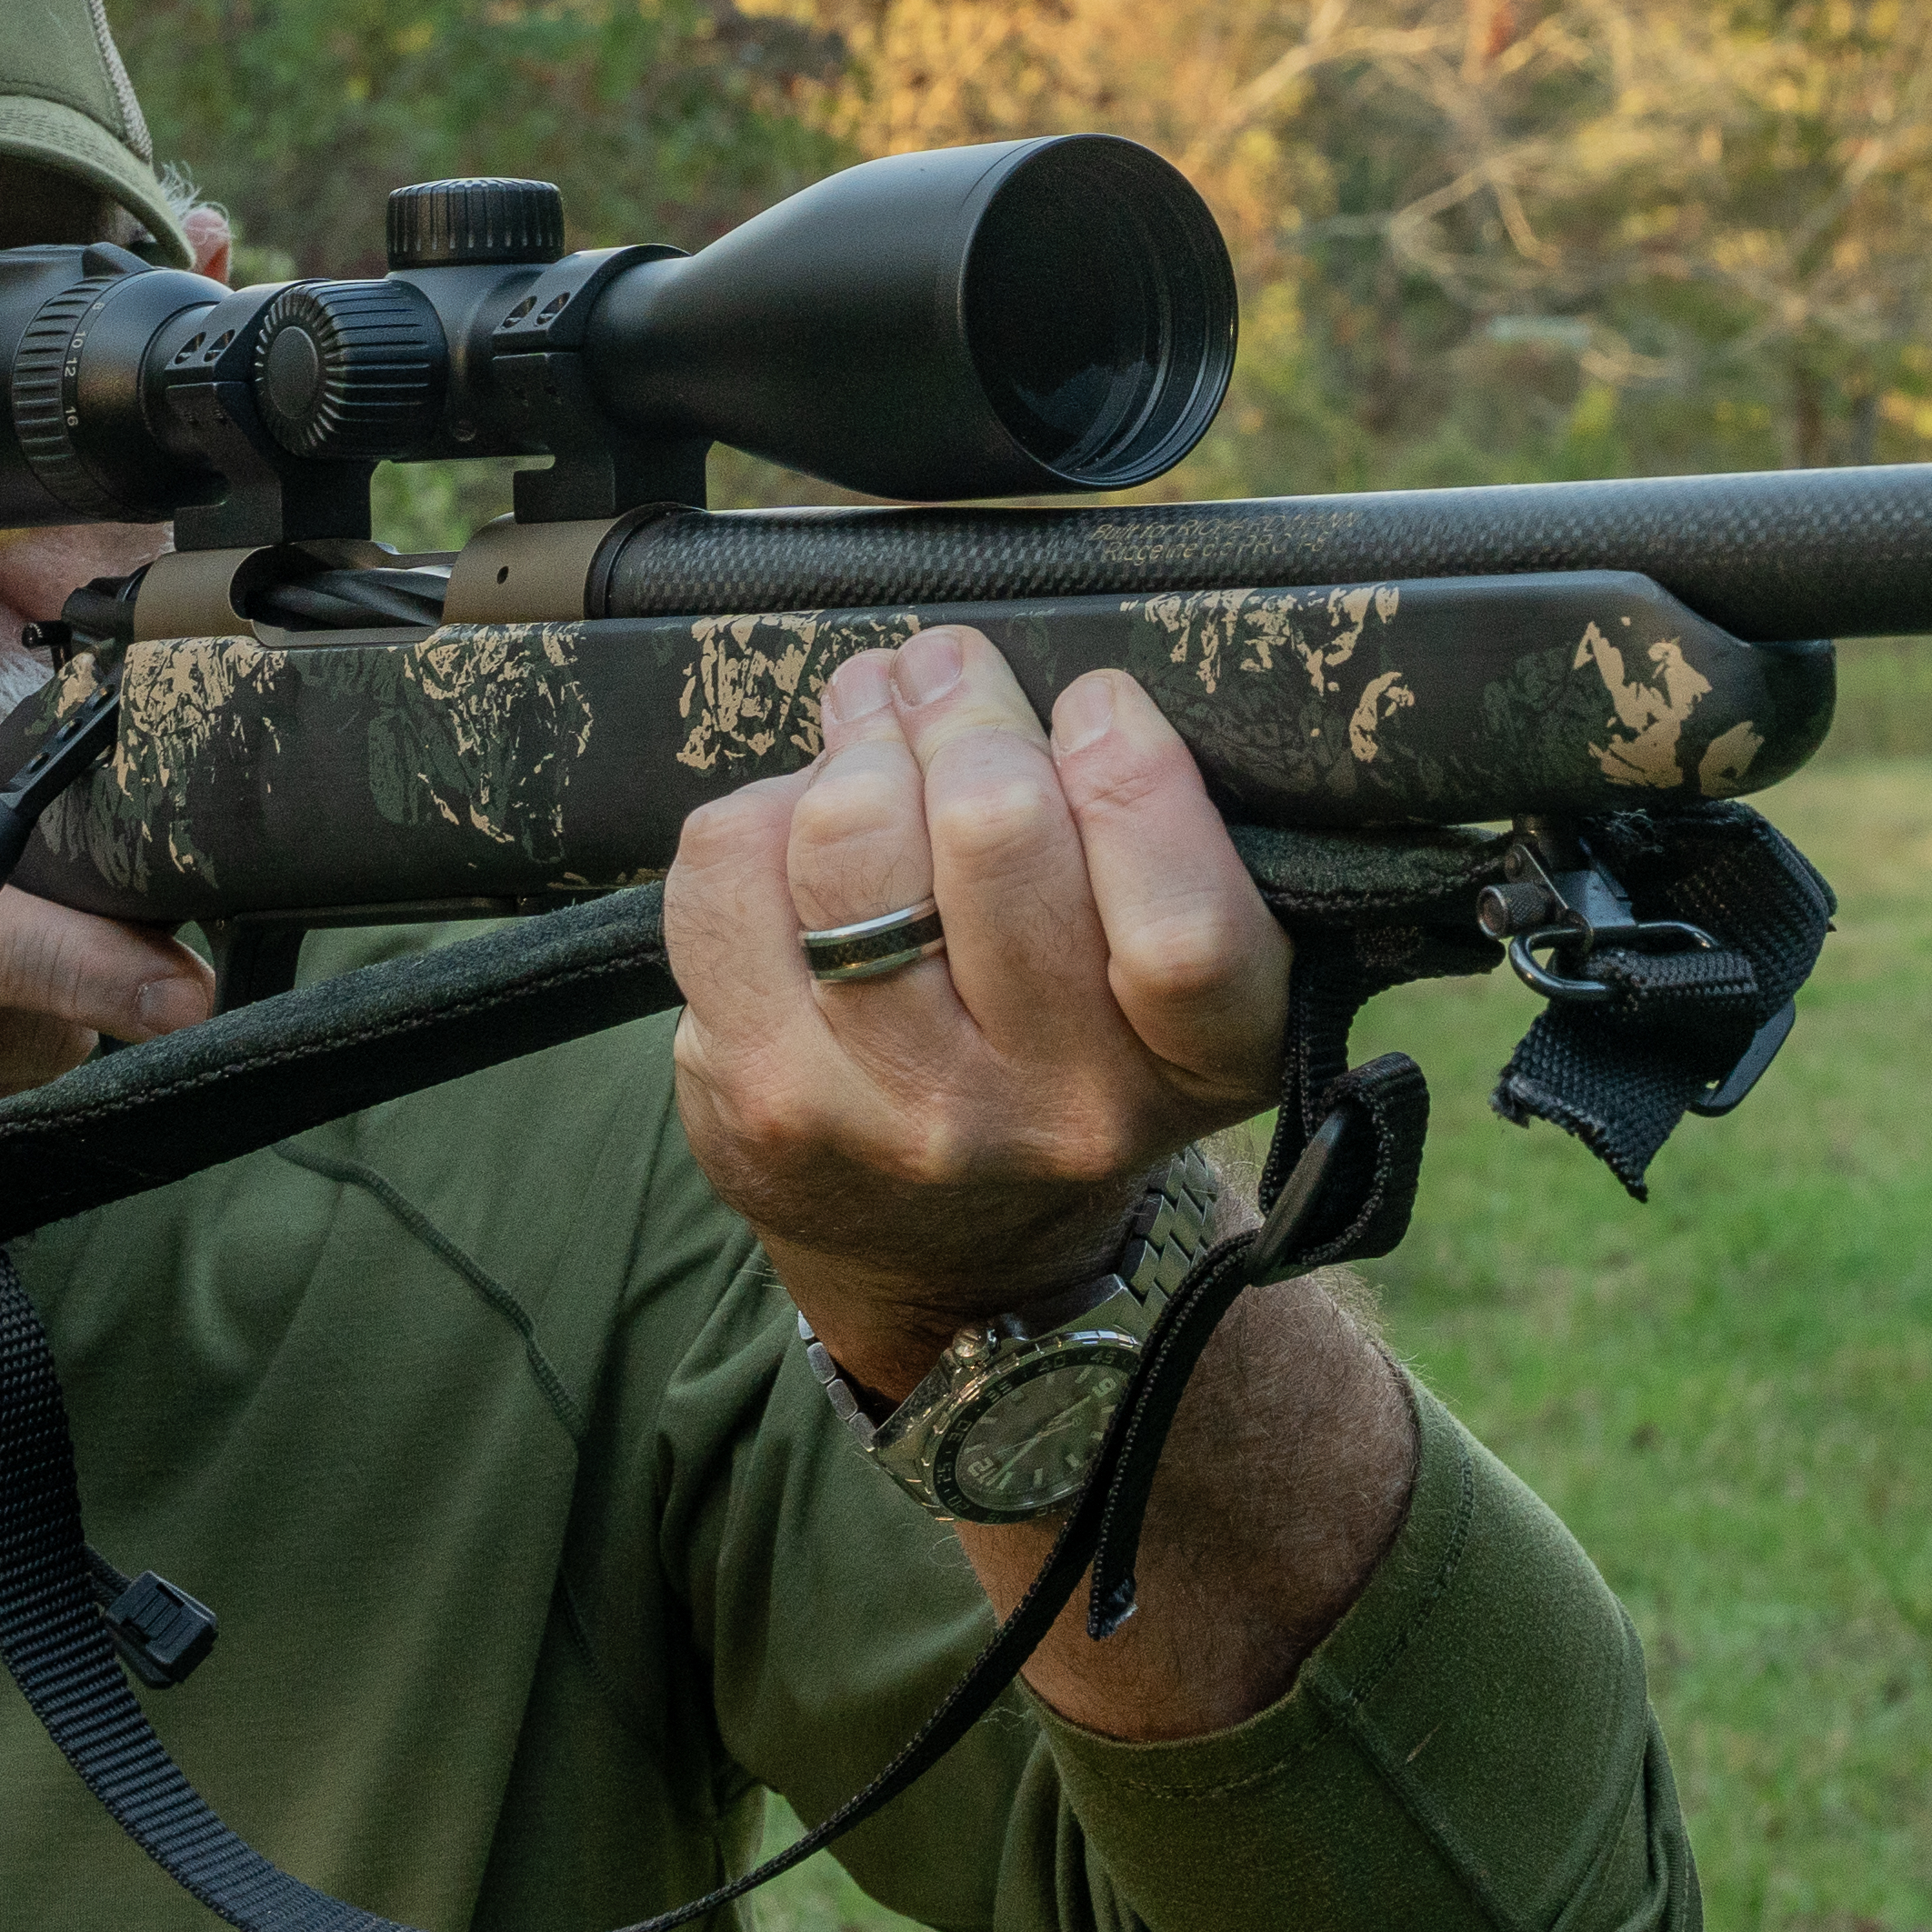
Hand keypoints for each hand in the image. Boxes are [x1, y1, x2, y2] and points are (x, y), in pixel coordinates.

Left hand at [662, 628, 1289, 1394]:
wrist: (946, 1255)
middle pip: (998, 827)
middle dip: (964, 710)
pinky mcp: (762, 1093)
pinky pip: (731, 861)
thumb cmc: (1064, 1054)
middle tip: (952, 676)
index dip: (1127, 772)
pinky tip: (802, 835)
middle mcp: (1059, 1110)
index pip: (1181, 925)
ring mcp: (897, 1111)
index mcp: (1200, 1063)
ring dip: (860, 744)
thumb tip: (992, 677)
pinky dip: (763, 810)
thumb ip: (1150, 838)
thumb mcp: (1173, 981)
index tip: (1093, 705)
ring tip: (876, 729)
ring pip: (849, 826)